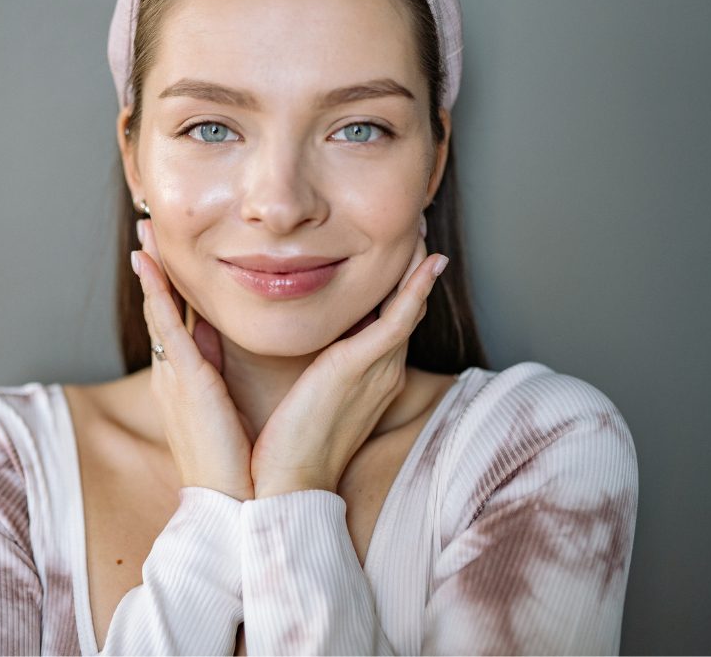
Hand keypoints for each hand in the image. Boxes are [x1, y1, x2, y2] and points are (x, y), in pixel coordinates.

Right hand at [131, 218, 255, 500]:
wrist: (235, 504)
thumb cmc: (238, 464)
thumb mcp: (226, 406)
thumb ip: (222, 369)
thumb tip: (224, 336)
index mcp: (187, 381)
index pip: (179, 323)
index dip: (172, 286)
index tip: (167, 254)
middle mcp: (174, 374)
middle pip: (163, 309)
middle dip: (156, 269)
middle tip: (148, 229)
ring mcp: (175, 375)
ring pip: (161, 310)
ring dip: (153, 269)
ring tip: (145, 233)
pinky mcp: (185, 379)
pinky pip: (166, 325)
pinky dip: (157, 291)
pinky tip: (148, 262)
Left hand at [250, 215, 446, 496]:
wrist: (285, 484)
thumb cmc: (286, 444)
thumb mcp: (302, 392)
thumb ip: (305, 362)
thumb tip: (281, 331)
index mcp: (364, 375)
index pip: (386, 319)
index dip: (395, 284)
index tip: (392, 250)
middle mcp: (380, 369)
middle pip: (404, 306)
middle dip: (410, 266)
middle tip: (414, 226)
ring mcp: (377, 368)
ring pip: (407, 305)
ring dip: (416, 265)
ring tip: (420, 227)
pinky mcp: (364, 367)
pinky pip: (399, 319)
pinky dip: (415, 289)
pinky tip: (428, 262)